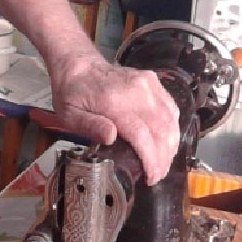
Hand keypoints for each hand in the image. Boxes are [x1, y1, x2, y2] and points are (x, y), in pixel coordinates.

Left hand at [48, 54, 179, 185]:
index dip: (151, 159)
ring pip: (170, 120)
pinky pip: (171, 108)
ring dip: (171, 146)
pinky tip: (167, 143)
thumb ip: (90, 126)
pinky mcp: (153, 81)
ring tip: (163, 164)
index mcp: (114, 101)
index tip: (151, 177)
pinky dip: (173, 128)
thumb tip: (111, 137)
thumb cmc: (72, 92)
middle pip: (161, 129)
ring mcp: (147, 84)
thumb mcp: (69, 114)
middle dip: (163, 158)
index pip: (142, 134)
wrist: (78, 64)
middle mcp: (136, 91)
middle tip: (157, 176)